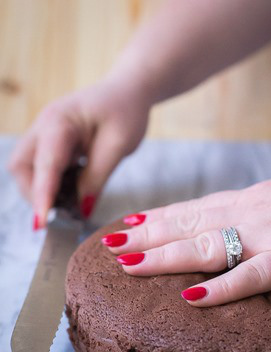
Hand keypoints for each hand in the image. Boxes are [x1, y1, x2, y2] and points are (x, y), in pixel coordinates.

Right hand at [8, 76, 149, 227]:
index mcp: (60, 121)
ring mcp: (44, 133)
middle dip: (35, 193)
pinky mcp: (50, 142)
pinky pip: (40, 167)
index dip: (43, 195)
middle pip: (21, 166)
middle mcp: (44, 126)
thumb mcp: (118, 146)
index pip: (45, 164)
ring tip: (70, 203)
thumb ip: (97, 178)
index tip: (42, 221)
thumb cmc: (126, 111)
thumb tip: (81, 209)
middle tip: (60, 213)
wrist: (127, 89)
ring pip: (27, 168)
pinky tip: (72, 190)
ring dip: (42, 190)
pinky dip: (51, 184)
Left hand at [102, 168, 270, 306]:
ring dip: (165, 256)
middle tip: (109, 242)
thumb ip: (260, 206)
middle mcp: (251, 214)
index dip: (158, 217)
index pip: (194, 208)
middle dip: (146, 234)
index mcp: (251, 201)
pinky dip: (222, 287)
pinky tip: (192, 297)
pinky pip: (254, 275)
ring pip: (208, 245)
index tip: (128, 222)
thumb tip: (239, 213)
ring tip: (127, 263)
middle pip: (188, 224)